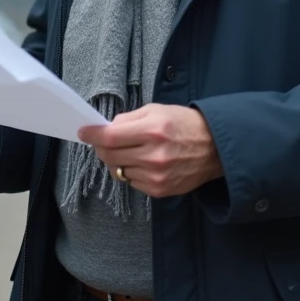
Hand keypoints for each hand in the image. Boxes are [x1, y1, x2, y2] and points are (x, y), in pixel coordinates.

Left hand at [78, 104, 223, 198]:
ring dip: (118, 161)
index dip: (92, 135)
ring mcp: (156, 175)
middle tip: (106, 141)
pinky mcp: (159, 190)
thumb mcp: (158, 110)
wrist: (215, 148)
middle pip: (110, 156)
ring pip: (118, 171)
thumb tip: (106, 129)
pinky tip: (143, 163)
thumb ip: (129, 119)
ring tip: (131, 151)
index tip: (84, 133)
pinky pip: (131, 182)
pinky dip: (131, 172)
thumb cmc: (185, 124)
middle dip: (102, 148)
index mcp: (153, 130)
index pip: (110, 137)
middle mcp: (153, 155)